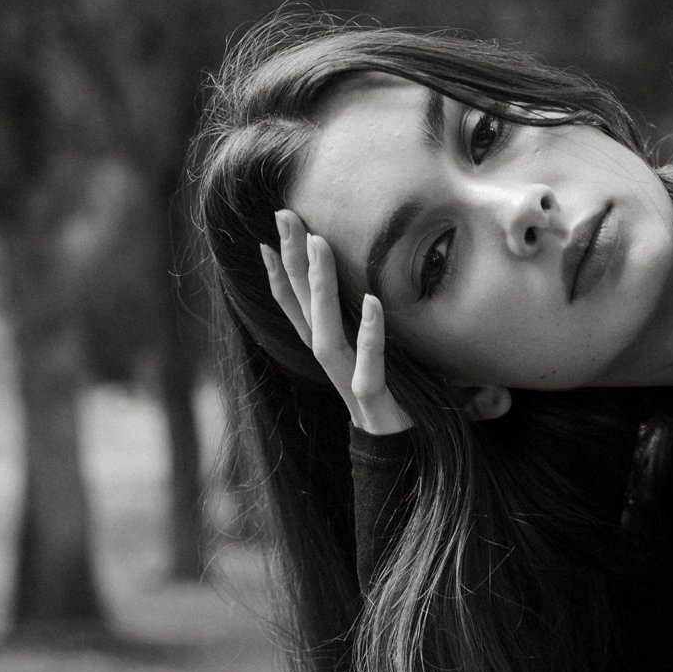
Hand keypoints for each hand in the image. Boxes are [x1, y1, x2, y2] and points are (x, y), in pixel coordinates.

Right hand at [260, 208, 412, 435]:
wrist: (406, 457)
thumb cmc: (393, 402)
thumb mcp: (374, 358)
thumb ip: (362, 329)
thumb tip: (366, 288)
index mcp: (329, 353)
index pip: (295, 309)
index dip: (278, 275)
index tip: (267, 236)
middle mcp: (332, 365)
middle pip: (304, 309)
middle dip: (291, 262)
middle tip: (285, 215)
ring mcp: (349, 383)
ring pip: (325, 333)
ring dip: (320, 288)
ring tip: (319, 243)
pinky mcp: (374, 402)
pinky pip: (369, 367)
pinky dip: (369, 336)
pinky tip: (371, 302)